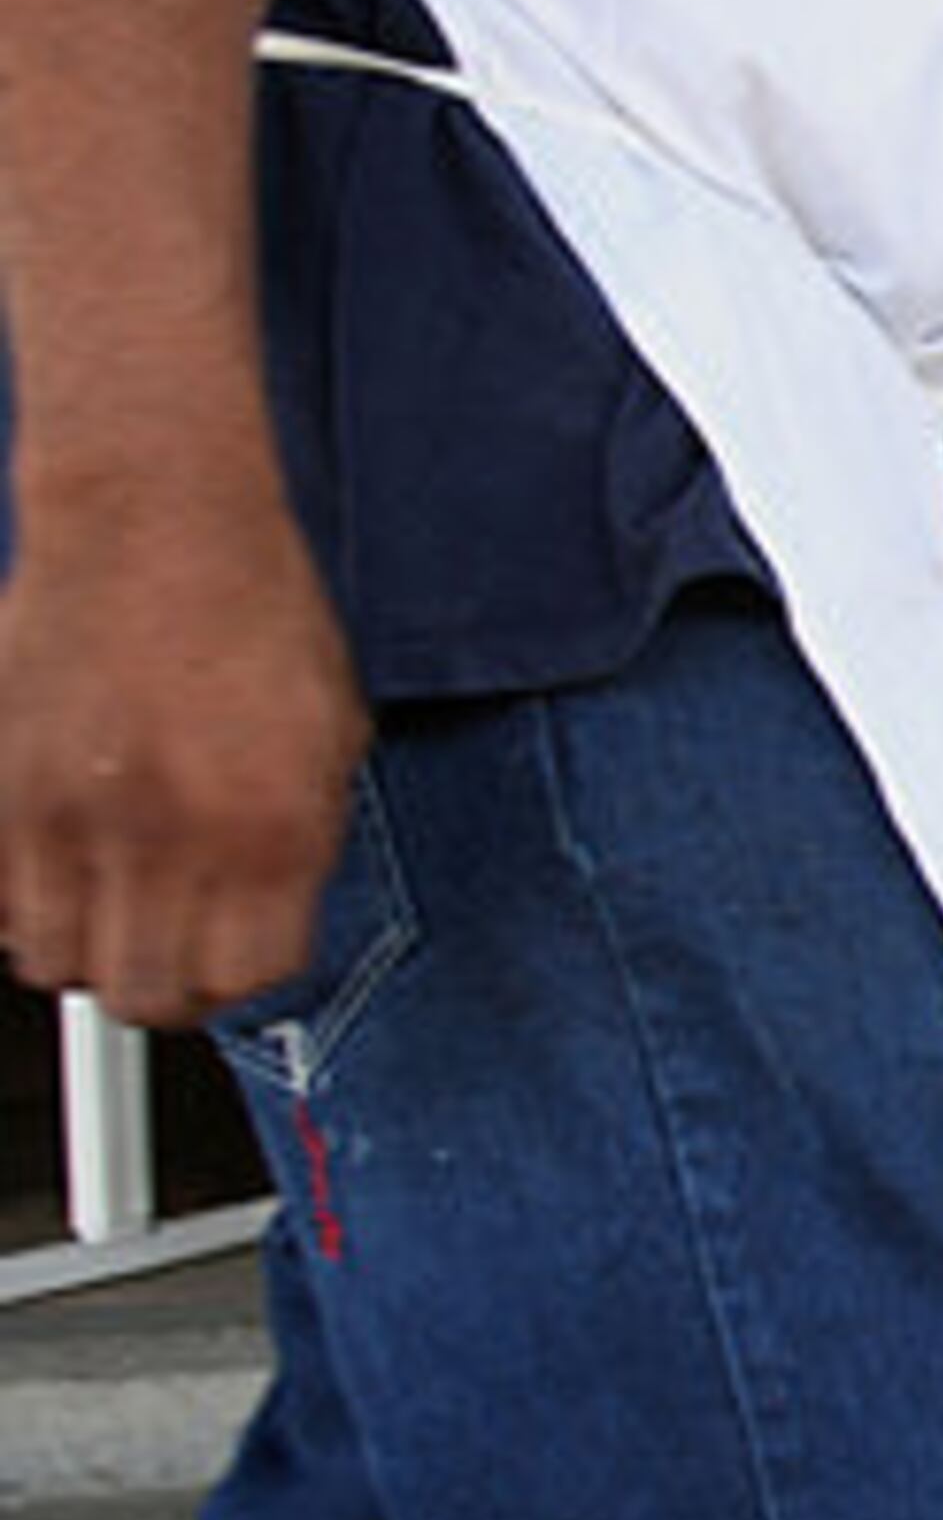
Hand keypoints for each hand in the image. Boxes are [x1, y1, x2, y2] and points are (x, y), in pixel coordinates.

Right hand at [0, 509, 363, 1026]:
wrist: (153, 525)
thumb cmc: (252, 611)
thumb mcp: (332, 737)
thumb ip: (299, 841)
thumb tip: (265, 920)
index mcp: (274, 829)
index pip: (250, 976)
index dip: (245, 976)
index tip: (237, 955)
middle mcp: (170, 836)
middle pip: (145, 994)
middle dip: (163, 986)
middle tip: (169, 948)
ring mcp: (71, 816)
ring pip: (56, 962)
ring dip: (85, 945)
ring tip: (112, 897)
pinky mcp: (0, 790)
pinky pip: (1, 899)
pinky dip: (27, 897)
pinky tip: (64, 856)